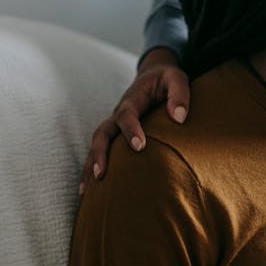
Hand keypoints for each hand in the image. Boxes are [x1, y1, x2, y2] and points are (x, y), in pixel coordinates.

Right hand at [79, 47, 189, 194]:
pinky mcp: (114, 134)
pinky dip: (92, 168)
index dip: (131, 129)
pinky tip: (88, 191)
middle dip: (100, 153)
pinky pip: (101, 151)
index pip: (127, 114)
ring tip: (86, 191)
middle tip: (101, 174)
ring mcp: (114, 124)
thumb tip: (179, 117)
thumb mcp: (177, 78)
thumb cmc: (166, 78)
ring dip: (89, 166)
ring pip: (97, 144)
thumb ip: (179, 94)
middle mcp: (118, 113)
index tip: (139, 147)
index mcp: (133, 99)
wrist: (153, 74)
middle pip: (102, 132)